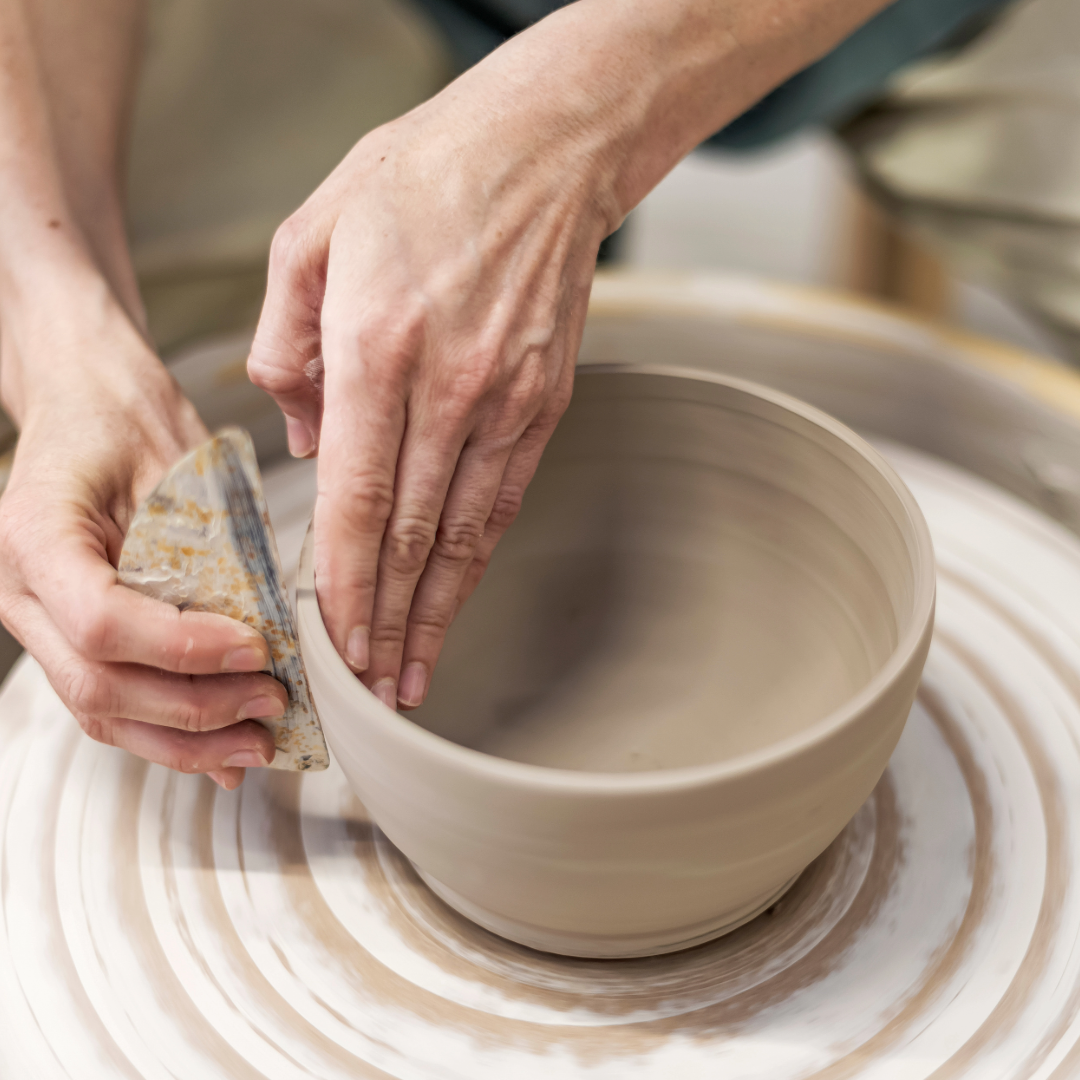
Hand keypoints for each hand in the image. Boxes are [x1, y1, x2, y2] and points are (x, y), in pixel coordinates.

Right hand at [0, 309, 284, 788]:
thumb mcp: (172, 459)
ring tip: (258, 744)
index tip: (255, 649)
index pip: (103, 621)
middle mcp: (22, 591)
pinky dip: (170, 736)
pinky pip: (109, 705)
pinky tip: (222, 756)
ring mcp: (37, 623)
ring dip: (187, 742)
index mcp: (36, 536)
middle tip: (272, 702)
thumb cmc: (122, 417)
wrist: (84, 404)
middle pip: (99, 686)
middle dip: (197, 709)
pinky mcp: (66, 639)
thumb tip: (271, 620)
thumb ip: (206, 541)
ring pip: (101, 713)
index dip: (184, 648)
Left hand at [248, 70, 608, 709]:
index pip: (354, 498)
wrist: (541, 151)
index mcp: (379, 347)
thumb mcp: (310, 236)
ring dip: (435, 612)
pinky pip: (504, 499)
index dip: (343, 585)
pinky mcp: (546, 404)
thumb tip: (299, 441)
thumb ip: (285, 346)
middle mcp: (450, 386)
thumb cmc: (420, 182)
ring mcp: (507, 401)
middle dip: (387, 624)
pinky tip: (456, 598)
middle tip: (372, 691)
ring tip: (415, 672)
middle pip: (410, 535)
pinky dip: (476, 560)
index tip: (334, 645)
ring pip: (464, 533)